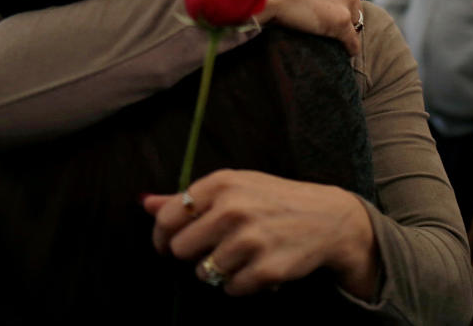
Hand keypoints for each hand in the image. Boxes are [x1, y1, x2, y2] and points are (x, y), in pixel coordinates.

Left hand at [142, 170, 376, 298]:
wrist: (328, 217)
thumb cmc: (272, 199)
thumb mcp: (233, 187)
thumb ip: (187, 197)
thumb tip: (145, 203)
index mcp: (222, 183)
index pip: (168, 217)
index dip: (162, 236)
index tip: (168, 244)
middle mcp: (234, 209)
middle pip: (180, 249)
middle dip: (194, 254)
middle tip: (215, 248)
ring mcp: (250, 240)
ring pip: (204, 272)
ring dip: (219, 270)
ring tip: (242, 255)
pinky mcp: (266, 269)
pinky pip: (230, 289)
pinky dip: (240, 284)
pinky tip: (257, 266)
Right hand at [240, 0, 361, 55]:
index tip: (325, 1)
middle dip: (342, 8)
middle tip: (326, 19)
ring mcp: (346, 1)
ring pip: (353, 19)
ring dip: (345, 27)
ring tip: (333, 37)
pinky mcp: (340, 22)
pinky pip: (351, 40)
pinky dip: (349, 47)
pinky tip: (346, 53)